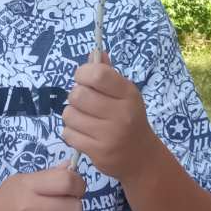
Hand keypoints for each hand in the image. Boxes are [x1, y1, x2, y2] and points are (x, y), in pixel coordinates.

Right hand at [0, 164, 85, 210]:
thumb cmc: (2, 203)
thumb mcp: (20, 182)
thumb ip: (47, 175)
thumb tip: (71, 167)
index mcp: (28, 186)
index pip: (67, 181)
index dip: (78, 185)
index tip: (75, 190)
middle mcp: (30, 208)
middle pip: (74, 208)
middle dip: (73, 208)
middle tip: (63, 210)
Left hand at [62, 52, 155, 182]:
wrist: (142, 158)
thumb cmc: (129, 119)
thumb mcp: (125, 94)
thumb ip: (108, 73)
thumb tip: (95, 52)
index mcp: (128, 94)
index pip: (98, 75)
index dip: (83, 74)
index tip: (83, 79)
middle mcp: (121, 114)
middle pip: (78, 95)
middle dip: (75, 97)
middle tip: (84, 103)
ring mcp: (109, 135)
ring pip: (69, 115)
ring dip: (72, 115)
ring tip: (84, 119)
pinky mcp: (98, 152)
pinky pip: (68, 134)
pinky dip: (71, 132)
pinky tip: (84, 133)